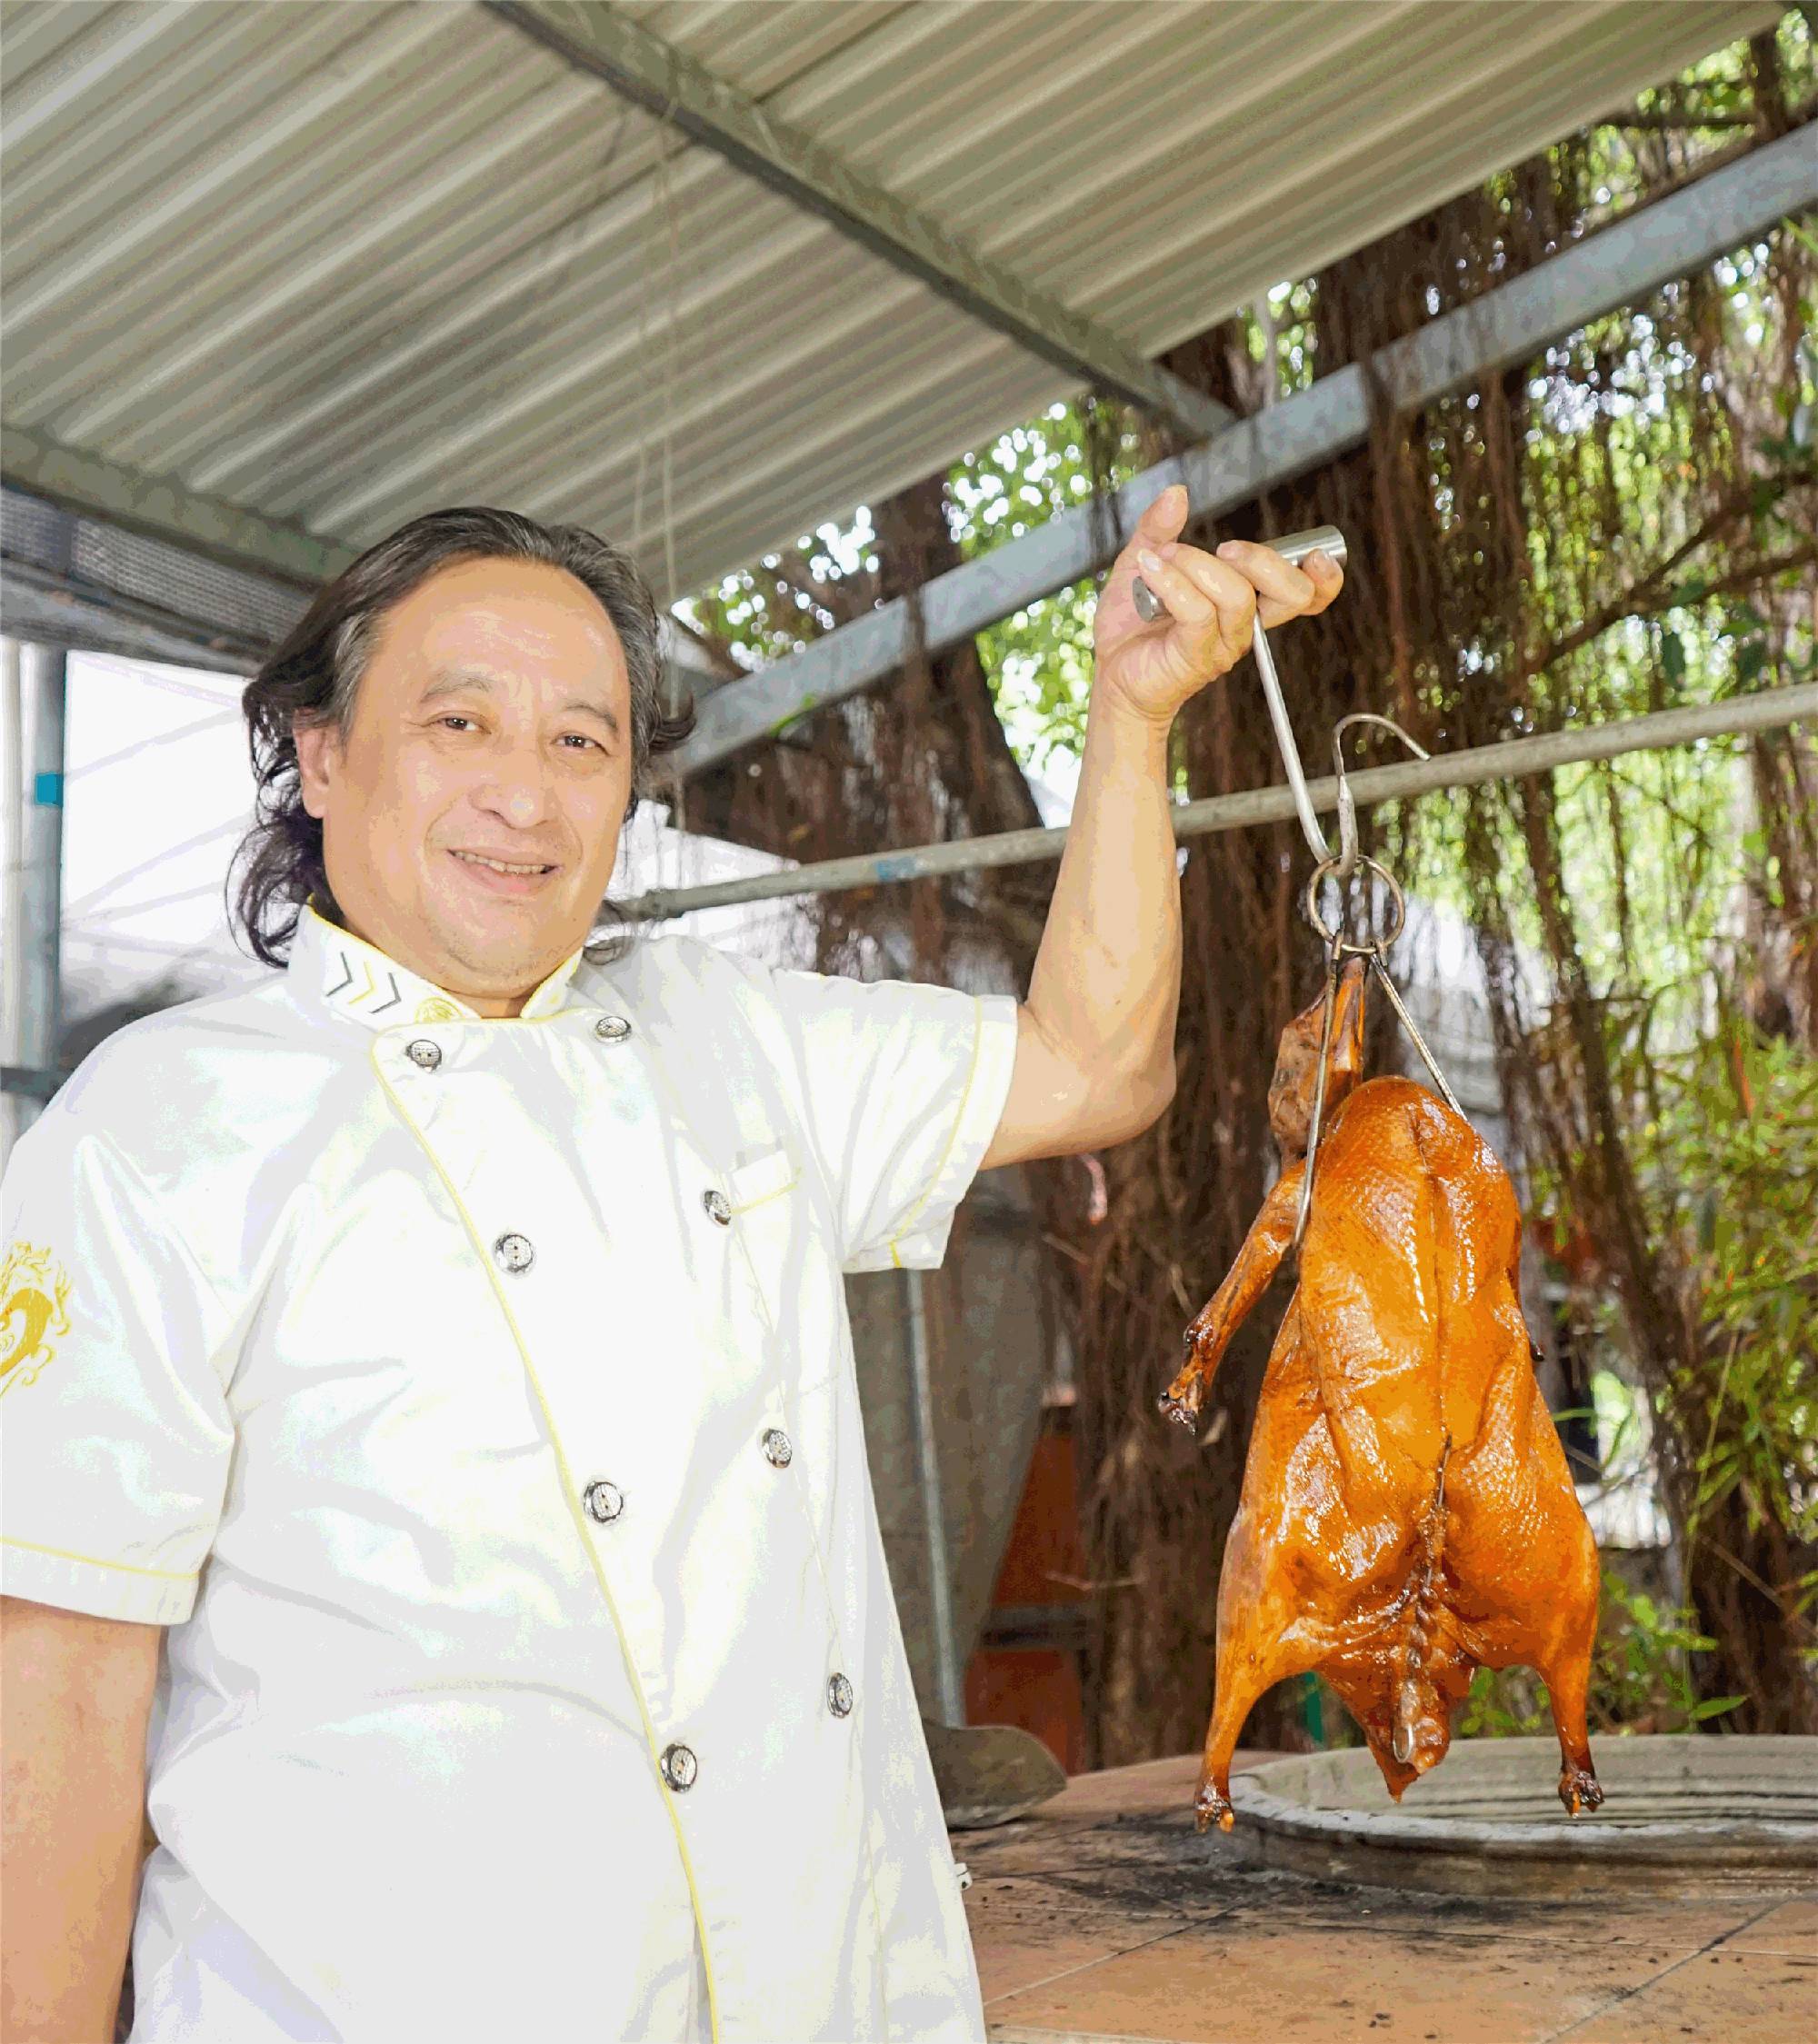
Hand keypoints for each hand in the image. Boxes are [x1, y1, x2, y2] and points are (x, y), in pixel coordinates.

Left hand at [1092, 484, 1343, 726]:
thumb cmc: (1132, 623)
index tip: (1317, 555)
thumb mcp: (1145, 561)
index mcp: (1245, 601)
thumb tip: (1178, 492)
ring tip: (1162, 556)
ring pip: (1238, 596)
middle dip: (1264, 559)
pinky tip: (1149, 568)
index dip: (1325, 579)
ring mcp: (1223, 644)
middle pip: (1293, 594)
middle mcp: (1243, 624)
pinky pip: (1198, 613)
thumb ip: (1160, 528)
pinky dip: (1172, 581)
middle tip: (1224, 547)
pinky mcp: (1196, 657)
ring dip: (1199, 565)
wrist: (1107, 671)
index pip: (1306, 595)